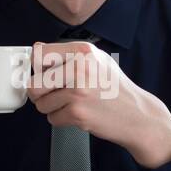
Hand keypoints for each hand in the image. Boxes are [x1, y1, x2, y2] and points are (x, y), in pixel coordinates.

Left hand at [27, 40, 170, 168]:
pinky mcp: (77, 112)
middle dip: (40, 93)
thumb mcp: (96, 60)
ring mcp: (78, 91)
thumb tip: (37, 50)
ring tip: (72, 104)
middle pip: (34, 83)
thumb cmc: (115, 88)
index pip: (39, 54)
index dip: (37, 68)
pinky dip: (62, 119)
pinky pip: (52, 118)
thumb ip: (68, 54)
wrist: (137, 114)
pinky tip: (79, 113)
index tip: (42, 74)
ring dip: (52, 108)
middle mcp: (79, 68)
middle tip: (54, 94)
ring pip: (41, 104)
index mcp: (83, 51)